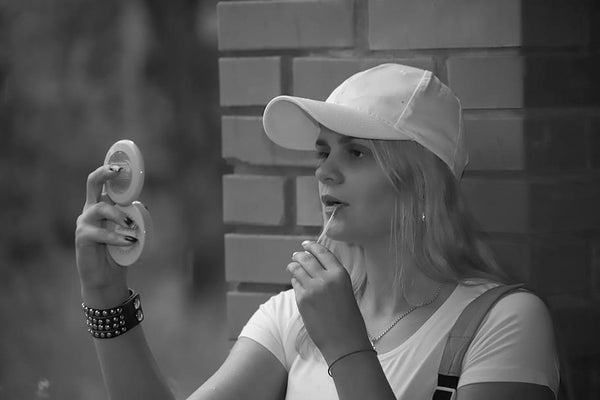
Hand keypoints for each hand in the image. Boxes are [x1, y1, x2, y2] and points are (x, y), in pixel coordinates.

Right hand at [74, 165, 134, 306]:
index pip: (103, 182)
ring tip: (133, 228)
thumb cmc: (118, 253)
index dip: (110, 171)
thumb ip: (133, 218)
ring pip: (101, 208)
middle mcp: (91, 209)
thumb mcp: (129, 231)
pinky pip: (100, 233)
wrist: (107, 278)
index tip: (122, 165)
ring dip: (119, 216)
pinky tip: (129, 241)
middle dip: (104, 173)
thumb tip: (143, 206)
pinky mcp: (82, 237)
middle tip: (118, 172)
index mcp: (102, 205)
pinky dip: (117, 237)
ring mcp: (85, 222)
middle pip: (92, 183)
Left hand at [287, 241, 371, 362]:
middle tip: (296, 255)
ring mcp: (312, 289)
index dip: (312, 246)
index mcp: (340, 274)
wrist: (344, 341)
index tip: (306, 244)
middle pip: (306, 258)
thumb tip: (314, 265)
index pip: (322, 252)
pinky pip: (295, 284)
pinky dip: (295, 281)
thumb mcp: (345, 290)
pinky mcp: (302, 300)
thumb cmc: (348, 318)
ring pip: (296, 269)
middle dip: (299, 255)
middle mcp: (325, 278)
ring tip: (292, 266)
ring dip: (293, 266)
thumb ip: (331, 277)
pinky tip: (297, 282)